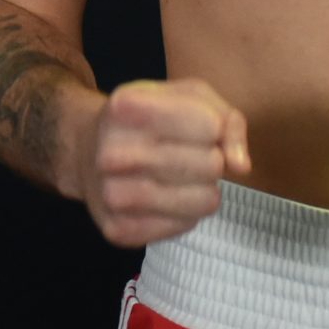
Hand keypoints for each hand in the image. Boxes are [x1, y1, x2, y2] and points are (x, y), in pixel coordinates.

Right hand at [73, 78, 249, 248]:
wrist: (87, 151)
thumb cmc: (148, 118)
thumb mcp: (187, 98)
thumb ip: (226, 121)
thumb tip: (240, 165)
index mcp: (126, 106)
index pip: (211, 126)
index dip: (214, 128)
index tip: (198, 127)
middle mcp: (112, 152)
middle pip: (211, 165)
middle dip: (211, 159)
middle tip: (189, 155)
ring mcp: (111, 195)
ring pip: (205, 201)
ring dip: (206, 189)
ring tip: (185, 178)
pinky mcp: (117, 230)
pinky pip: (187, 226)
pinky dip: (188, 213)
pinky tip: (169, 198)